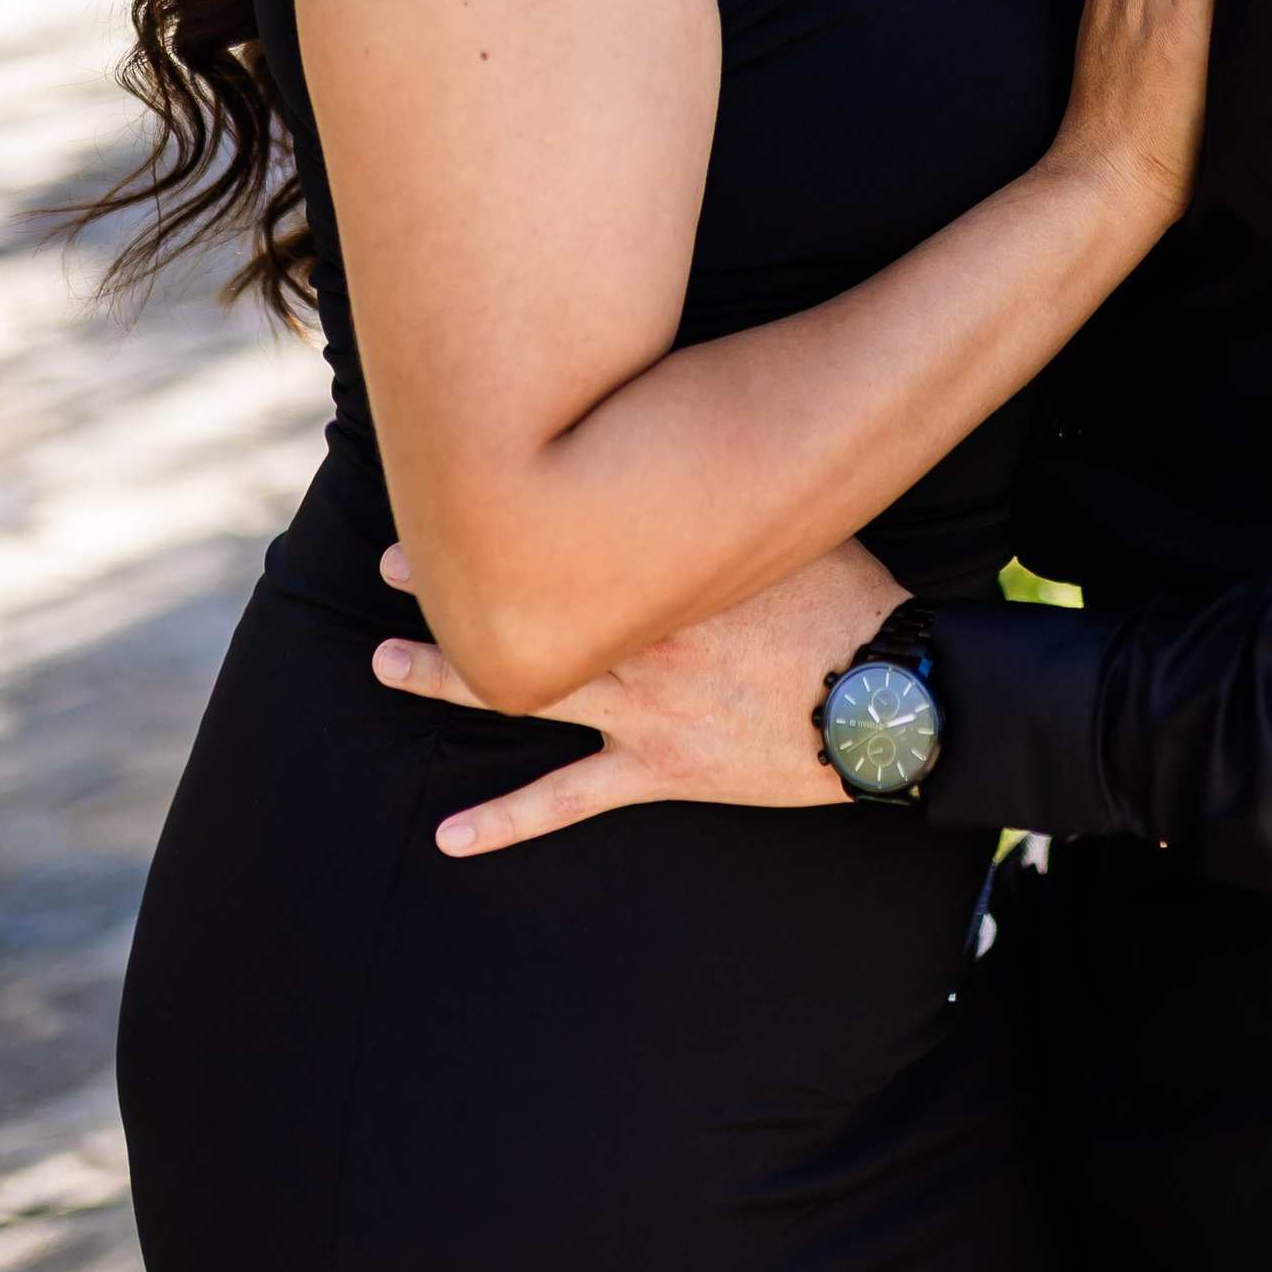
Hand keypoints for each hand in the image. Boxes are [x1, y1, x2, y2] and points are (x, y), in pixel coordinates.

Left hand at [371, 540, 902, 853]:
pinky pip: (568, 802)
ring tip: (383, 665)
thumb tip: (700, 433)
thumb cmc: (853, 602)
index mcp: (666, 576)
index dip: (503, 519)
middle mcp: (637, 640)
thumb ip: (731, 495)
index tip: (452, 490)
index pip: (564, 539)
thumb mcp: (792, 526)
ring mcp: (642, 711)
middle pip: (525, 608)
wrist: (889, 703)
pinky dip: (505, 824)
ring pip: (524, 693)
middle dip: (453, 586)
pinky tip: (447, 838)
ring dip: (447, 680)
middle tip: (392, 564)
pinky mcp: (660, 772)